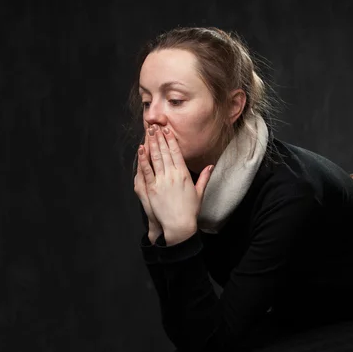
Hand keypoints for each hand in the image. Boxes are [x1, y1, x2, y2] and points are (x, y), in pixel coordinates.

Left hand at [138, 124, 212, 244]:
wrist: (179, 225)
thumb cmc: (190, 211)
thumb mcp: (199, 192)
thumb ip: (204, 177)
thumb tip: (211, 166)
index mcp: (184, 174)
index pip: (176, 153)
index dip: (171, 140)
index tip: (167, 130)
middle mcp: (173, 175)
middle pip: (165, 152)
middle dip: (159, 137)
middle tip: (155, 126)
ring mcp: (161, 181)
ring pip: (155, 158)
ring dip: (152, 143)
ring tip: (149, 132)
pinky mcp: (152, 188)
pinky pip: (147, 170)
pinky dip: (143, 158)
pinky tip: (141, 149)